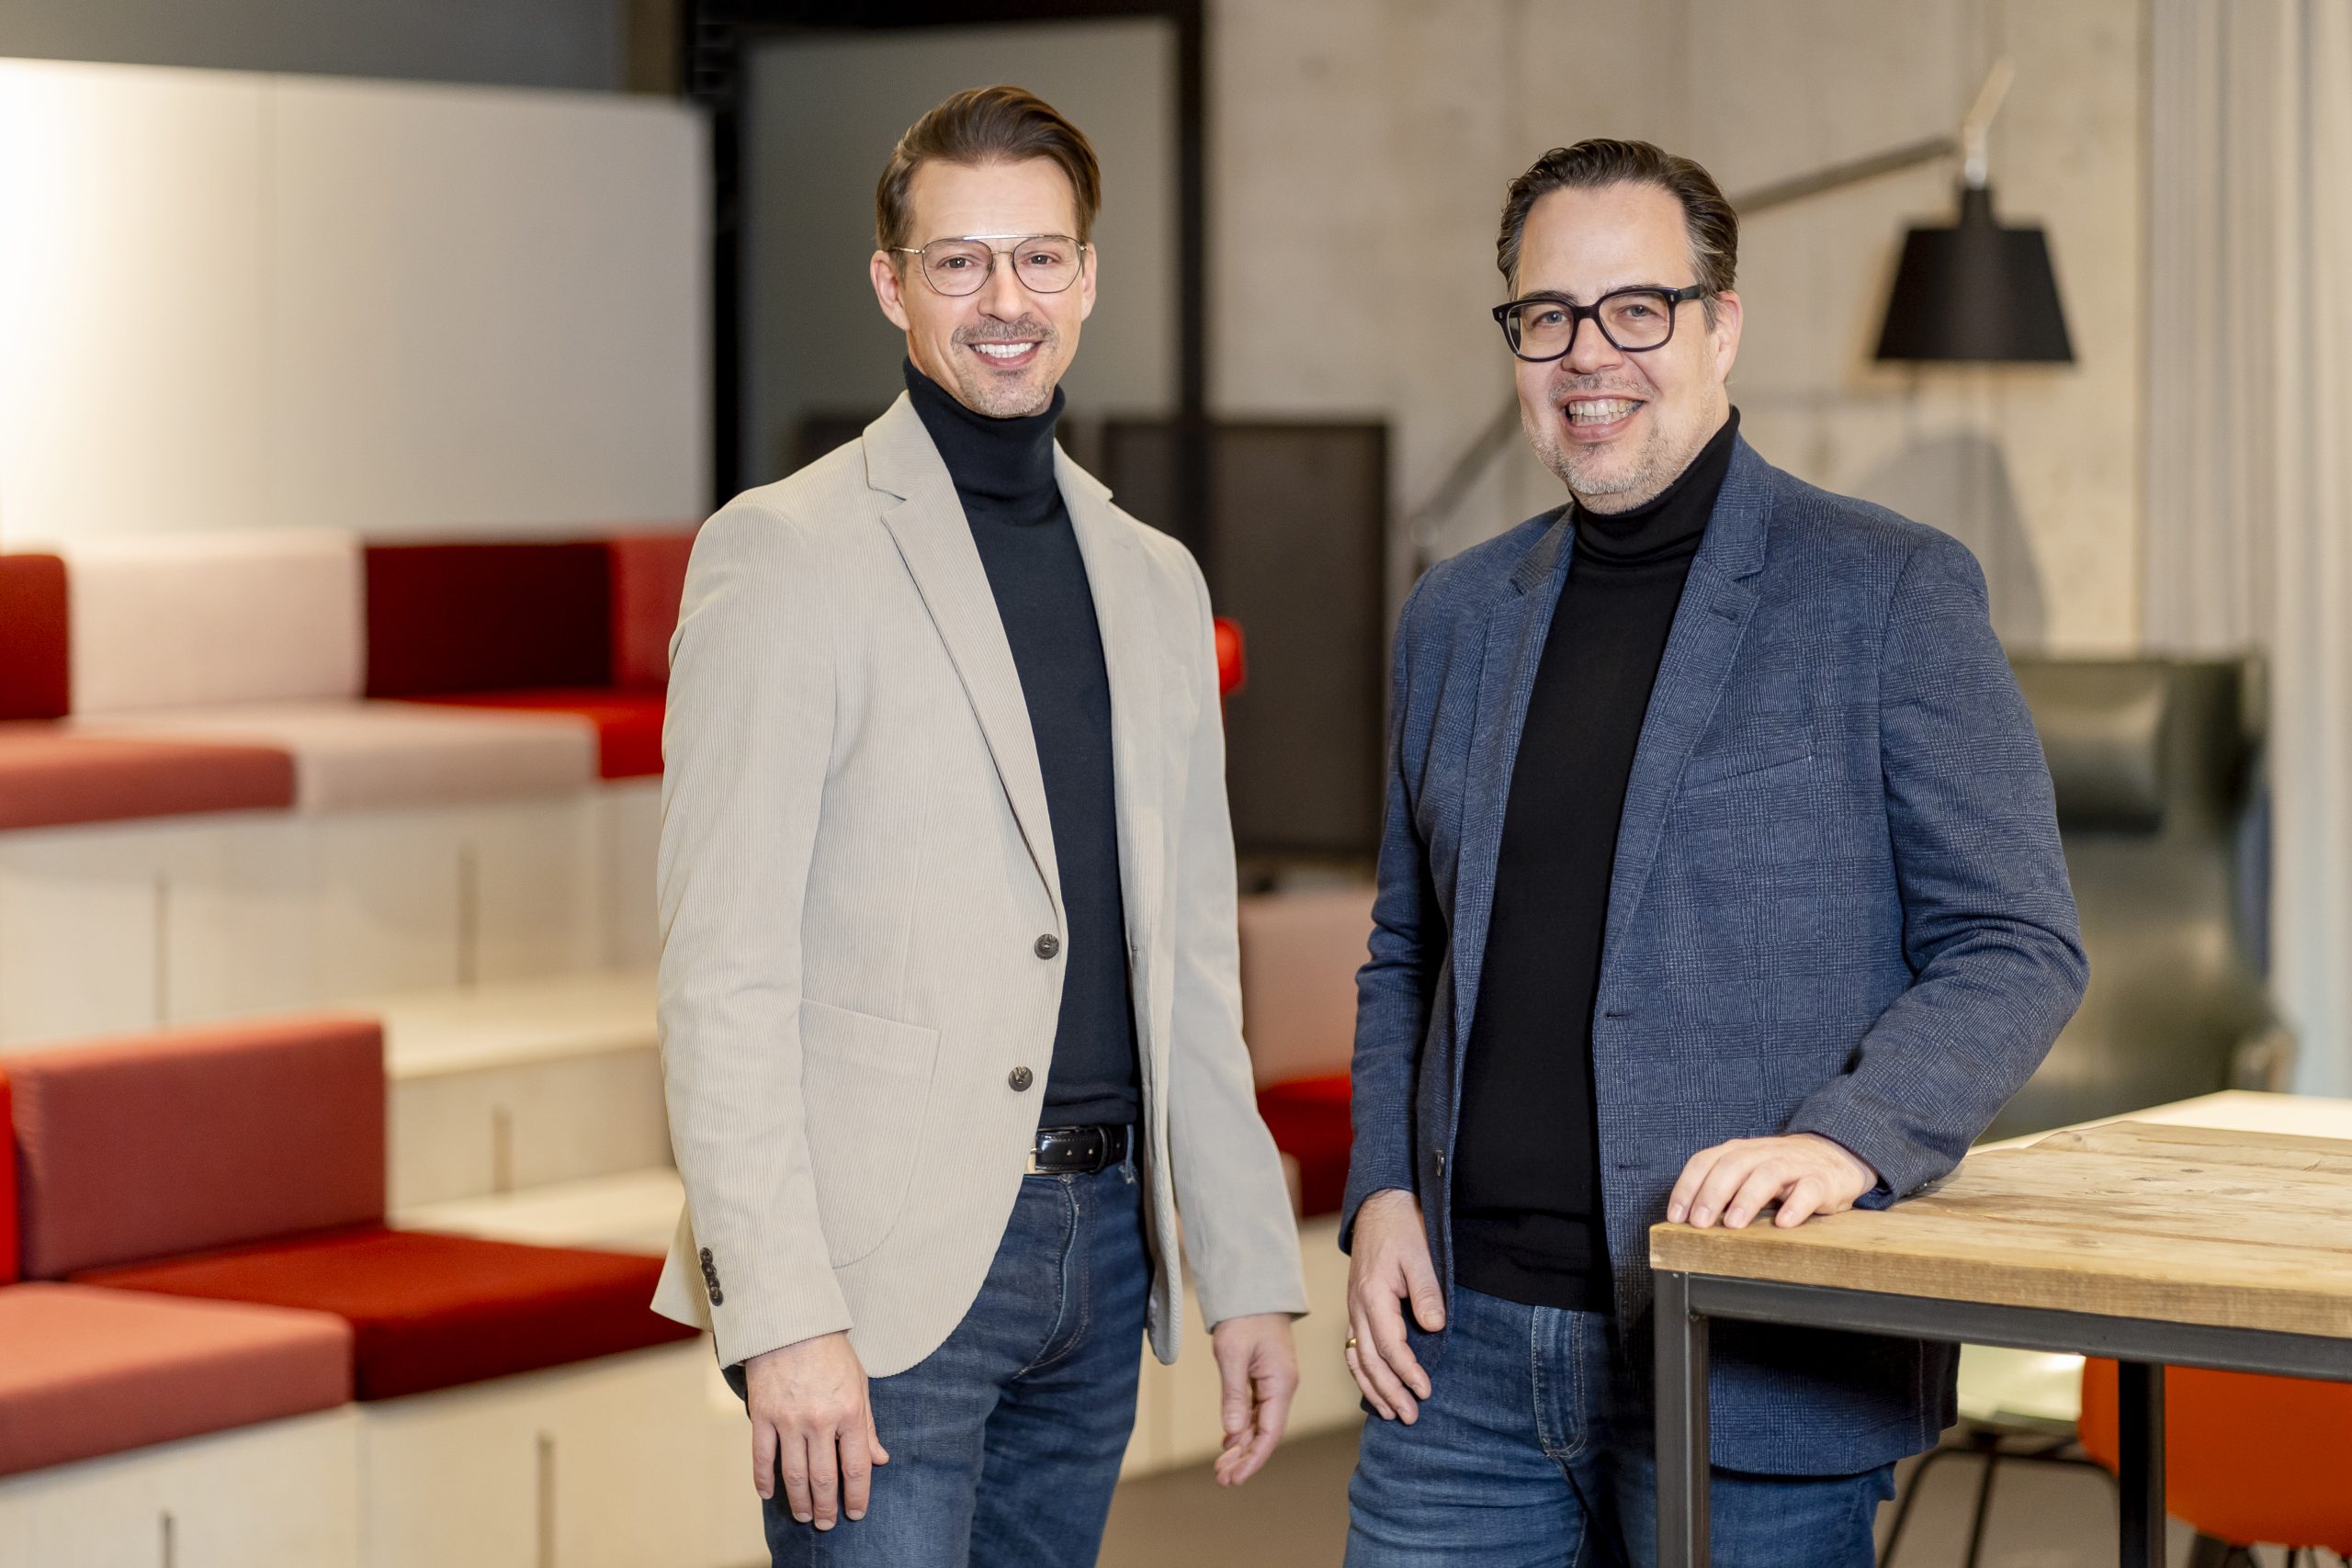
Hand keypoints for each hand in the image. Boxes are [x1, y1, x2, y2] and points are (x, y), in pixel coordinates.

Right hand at [743, 1331, 888, 1528]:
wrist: (790, 1322)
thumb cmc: (829, 1352)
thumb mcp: (859, 1384)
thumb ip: (867, 1425)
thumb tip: (880, 1459)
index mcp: (849, 1411)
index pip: (856, 1467)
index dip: (857, 1496)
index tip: (855, 1513)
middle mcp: (820, 1420)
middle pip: (824, 1477)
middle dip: (828, 1507)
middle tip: (827, 1524)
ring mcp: (789, 1419)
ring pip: (794, 1474)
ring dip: (800, 1501)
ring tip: (804, 1516)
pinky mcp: (762, 1415)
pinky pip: (762, 1457)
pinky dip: (764, 1480)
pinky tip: (769, 1494)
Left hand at [1208, 1312, 1297, 1485]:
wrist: (1252, 1289)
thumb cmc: (1244, 1317)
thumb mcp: (1233, 1355)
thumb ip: (1234, 1395)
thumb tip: (1232, 1433)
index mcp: (1281, 1384)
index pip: (1270, 1433)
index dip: (1253, 1458)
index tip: (1234, 1478)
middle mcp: (1282, 1387)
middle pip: (1265, 1433)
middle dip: (1245, 1458)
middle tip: (1222, 1479)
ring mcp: (1274, 1383)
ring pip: (1258, 1423)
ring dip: (1241, 1446)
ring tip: (1220, 1467)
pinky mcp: (1264, 1377)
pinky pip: (1254, 1410)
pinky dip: (1241, 1427)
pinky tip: (1228, 1442)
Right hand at [1345, 1188, 1443, 1423]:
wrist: (1380, 1207)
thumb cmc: (1403, 1228)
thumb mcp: (1421, 1255)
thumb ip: (1427, 1292)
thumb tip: (1434, 1327)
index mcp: (1373, 1294)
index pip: (1388, 1345)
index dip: (1407, 1371)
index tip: (1425, 1390)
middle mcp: (1357, 1306)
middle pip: (1368, 1359)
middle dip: (1389, 1391)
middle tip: (1410, 1416)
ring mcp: (1354, 1309)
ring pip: (1355, 1357)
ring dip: (1372, 1388)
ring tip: (1390, 1413)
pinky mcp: (1357, 1309)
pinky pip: (1352, 1347)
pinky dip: (1361, 1372)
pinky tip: (1373, 1387)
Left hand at [1668, 1133, 1876, 1230]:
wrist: (1835, 1155)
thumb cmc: (1782, 1173)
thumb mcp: (1749, 1174)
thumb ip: (1724, 1190)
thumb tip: (1690, 1221)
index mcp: (1739, 1152)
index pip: (1705, 1161)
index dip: (1687, 1187)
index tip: (1676, 1216)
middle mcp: (1763, 1153)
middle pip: (1733, 1165)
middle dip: (1712, 1194)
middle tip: (1699, 1223)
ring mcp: (1794, 1165)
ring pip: (1768, 1174)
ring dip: (1747, 1198)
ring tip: (1733, 1224)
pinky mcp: (1822, 1180)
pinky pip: (1809, 1189)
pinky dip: (1795, 1205)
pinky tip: (1783, 1224)